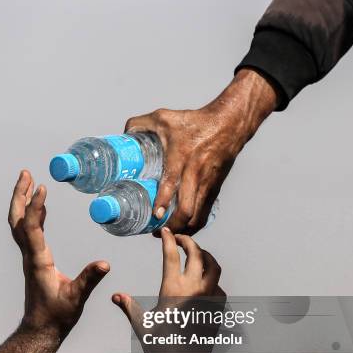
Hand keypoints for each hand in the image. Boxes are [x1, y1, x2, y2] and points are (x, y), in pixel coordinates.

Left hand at [8, 170, 109, 335]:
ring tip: (29, 182)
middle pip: (17, 220)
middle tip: (25, 173)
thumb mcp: (76, 298)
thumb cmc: (57, 315)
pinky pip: (28, 231)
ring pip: (19, 224)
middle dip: (20, 195)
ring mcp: (30, 257)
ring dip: (22, 202)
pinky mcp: (34, 259)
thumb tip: (105, 264)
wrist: (41, 329)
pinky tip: (41, 209)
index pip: (31, 228)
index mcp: (39, 261)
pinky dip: (31, 214)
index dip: (35, 207)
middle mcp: (30, 255)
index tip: (41, 187)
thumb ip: (89, 280)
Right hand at [112, 227, 224, 352]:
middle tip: (181, 238)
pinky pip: (219, 286)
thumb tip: (115, 296)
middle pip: (197, 254)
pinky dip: (212, 278)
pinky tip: (204, 282)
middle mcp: (194, 289)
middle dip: (189, 242)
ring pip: (213, 267)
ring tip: (196, 254)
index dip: (168, 239)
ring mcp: (210, 298)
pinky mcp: (219, 308)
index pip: (172, 255)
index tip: (165, 231)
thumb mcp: (141, 325)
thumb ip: (129, 307)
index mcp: (173, 289)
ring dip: (205, 256)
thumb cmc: (160, 348)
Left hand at [125, 69, 276, 233]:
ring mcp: (207, 183)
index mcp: (180, 157)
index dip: (162, 201)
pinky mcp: (215, 188)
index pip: (171, 183)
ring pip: (198, 216)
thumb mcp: (164, 117)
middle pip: (187, 209)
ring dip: (184, 229)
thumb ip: (140, 124)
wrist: (228, 124)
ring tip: (169, 234)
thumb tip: (124, 134)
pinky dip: (195, 224)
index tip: (155, 215)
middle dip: (173, 225)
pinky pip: (206, 213)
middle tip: (158, 231)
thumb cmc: (195, 121)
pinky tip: (184, 228)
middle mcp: (195, 174)